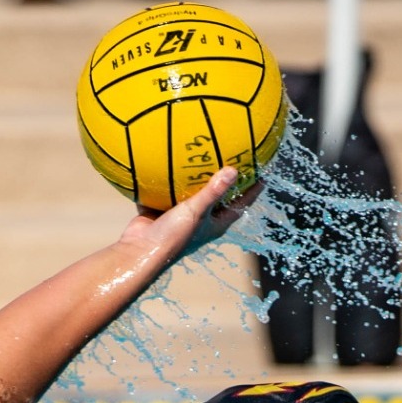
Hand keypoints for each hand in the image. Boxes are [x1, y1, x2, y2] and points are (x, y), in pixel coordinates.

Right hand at [116, 167, 259, 260]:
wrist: (139, 251)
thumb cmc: (173, 237)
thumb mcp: (196, 212)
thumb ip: (213, 191)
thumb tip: (233, 170)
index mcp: (215, 223)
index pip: (241, 204)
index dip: (253, 188)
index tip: (262, 170)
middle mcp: (201, 219)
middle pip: (219, 195)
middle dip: (225, 177)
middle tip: (232, 153)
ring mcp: (181, 214)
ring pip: (191, 191)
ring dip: (195, 175)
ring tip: (200, 151)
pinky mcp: (162, 210)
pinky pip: (166, 190)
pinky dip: (167, 177)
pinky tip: (167, 157)